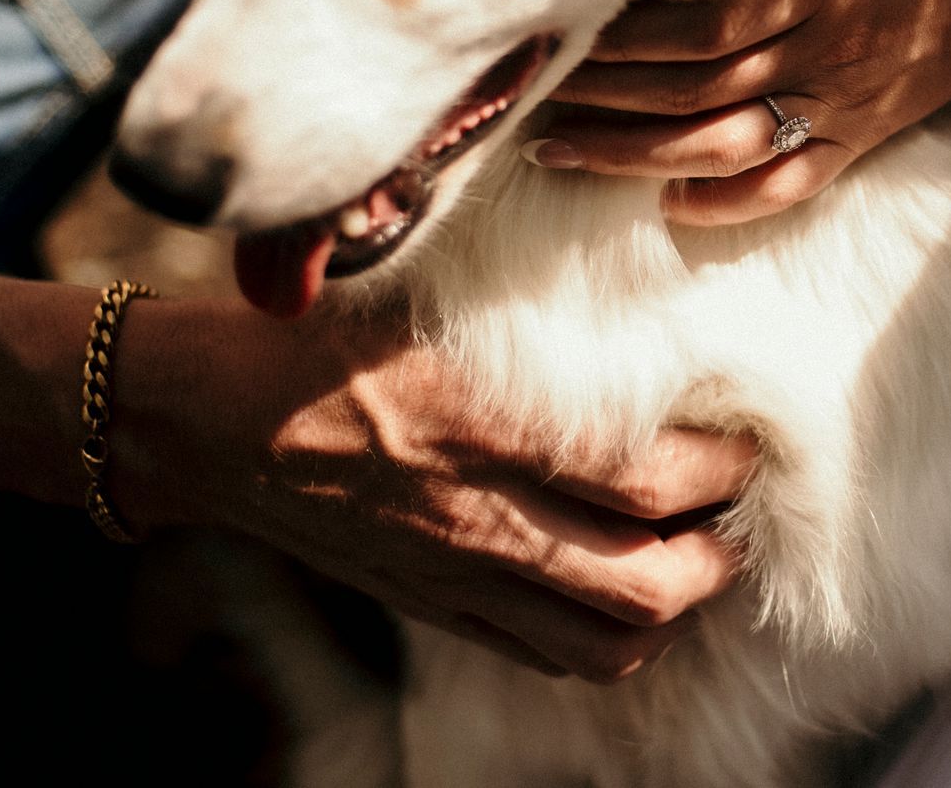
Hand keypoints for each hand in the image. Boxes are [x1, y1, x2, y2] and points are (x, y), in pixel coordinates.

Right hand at [114, 297, 754, 682]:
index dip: (723, 466)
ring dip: (672, 610)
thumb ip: (531, 308)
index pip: (648, 475)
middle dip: (721, 554)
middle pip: (647, 581)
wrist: (203, 420)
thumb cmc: (319, 335)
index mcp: (484, 422)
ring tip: (694, 558)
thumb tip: (642, 297)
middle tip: (739, 507)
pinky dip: (603, 639)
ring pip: (603, 641)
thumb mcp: (428, 293)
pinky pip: (542, 656)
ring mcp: (454, 573)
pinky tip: (618, 590)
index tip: (747, 434)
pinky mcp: (432, 606)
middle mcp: (477, 513)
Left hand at [540, 0, 950, 224]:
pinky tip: (665, 204)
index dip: (628, 30)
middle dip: (600, 90)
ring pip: (723, 144)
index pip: (708, 15)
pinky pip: (789, 185)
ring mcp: (843, 101)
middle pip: (694, 83)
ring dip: (633, 156)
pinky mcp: (860, 137)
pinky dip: (728, 204)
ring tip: (553, 151)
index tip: (557, 21)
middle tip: (521, 85)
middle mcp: (828, 44)